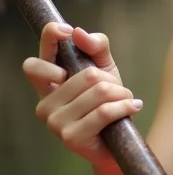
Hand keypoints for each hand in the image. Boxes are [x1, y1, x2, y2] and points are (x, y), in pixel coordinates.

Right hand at [22, 22, 142, 166]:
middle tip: (117, 90)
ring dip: (123, 94)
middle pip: (87, 75)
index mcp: (46, 85)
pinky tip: (134, 107)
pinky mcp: (71, 137)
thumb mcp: (105, 69)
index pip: (36, 61)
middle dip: (111, 80)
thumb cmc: (108, 101)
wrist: (118, 143)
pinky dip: (126, 106)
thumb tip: (78, 33)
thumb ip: (95, 46)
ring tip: (126, 100)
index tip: (67, 32)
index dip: (49, 40)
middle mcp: (44, 103)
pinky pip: (105, 112)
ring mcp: (54, 122)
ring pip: (100, 91)